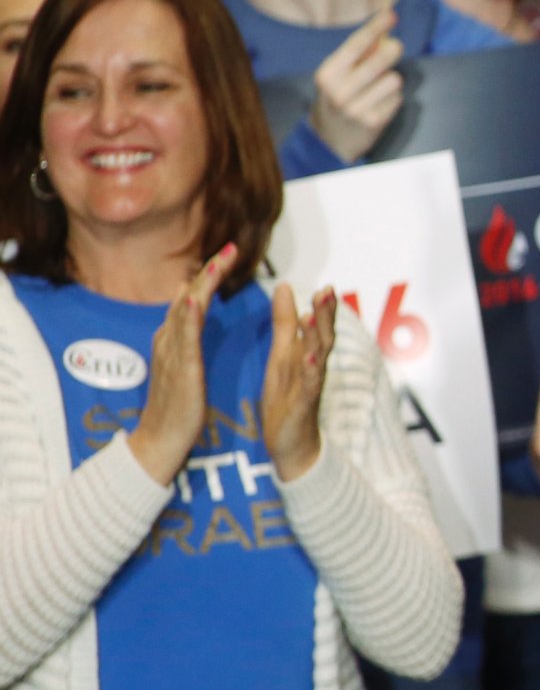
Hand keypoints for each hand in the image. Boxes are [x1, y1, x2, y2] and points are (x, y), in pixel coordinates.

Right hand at [127, 245, 236, 484]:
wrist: (160, 440)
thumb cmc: (176, 405)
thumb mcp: (182, 360)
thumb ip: (186, 331)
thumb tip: (190, 298)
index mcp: (174, 338)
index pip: (192, 298)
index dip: (209, 275)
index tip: (228, 252)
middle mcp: (169, 340)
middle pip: (189, 297)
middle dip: (209, 271)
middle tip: (230, 248)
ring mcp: (172, 353)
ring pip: (186, 311)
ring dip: (202, 284)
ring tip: (219, 262)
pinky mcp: (179, 370)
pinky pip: (183, 339)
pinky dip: (187, 317)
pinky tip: (193, 299)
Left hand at [260, 286, 339, 485]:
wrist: (291, 445)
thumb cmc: (287, 399)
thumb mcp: (282, 355)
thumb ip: (285, 323)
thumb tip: (285, 286)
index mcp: (306, 355)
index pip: (319, 327)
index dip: (323, 308)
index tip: (327, 287)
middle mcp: (314, 368)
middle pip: (324, 338)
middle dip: (326, 315)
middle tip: (328, 291)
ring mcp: (310, 386)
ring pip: (318, 358)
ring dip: (317, 337)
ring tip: (313, 316)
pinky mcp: (302, 406)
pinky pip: (308, 386)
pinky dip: (310, 371)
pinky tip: (309, 358)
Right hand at [310, 7, 404, 163]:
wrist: (328, 141)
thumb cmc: (336, 100)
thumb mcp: (336, 76)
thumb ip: (356, 57)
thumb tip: (383, 33)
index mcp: (327, 74)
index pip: (356, 45)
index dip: (375, 28)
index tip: (390, 15)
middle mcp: (340, 91)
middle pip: (381, 59)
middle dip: (393, 49)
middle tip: (395, 47)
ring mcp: (357, 108)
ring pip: (394, 79)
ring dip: (391, 80)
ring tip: (378, 88)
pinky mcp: (374, 122)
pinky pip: (397, 98)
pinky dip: (392, 98)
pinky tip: (379, 104)